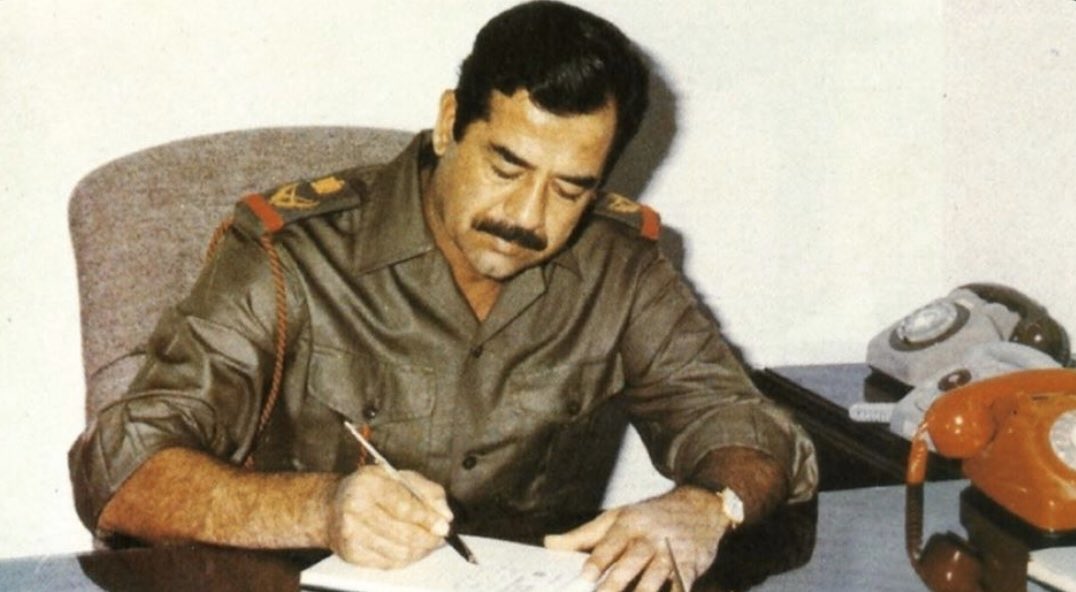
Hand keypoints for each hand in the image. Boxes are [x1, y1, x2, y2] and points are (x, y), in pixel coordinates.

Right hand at [328, 465, 452, 568]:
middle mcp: (355, 508)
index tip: (444, 526)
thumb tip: (445, 515)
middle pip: (402, 533)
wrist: (332, 507)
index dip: (427, 519)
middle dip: (428, 538)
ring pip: (398, 551)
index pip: (403, 506)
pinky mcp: (351, 554)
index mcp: (368, 483)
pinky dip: (407, 558)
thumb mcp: (398, 477)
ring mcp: (351, 533)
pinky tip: (412, 549)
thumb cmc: (371, 490)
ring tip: (429, 543)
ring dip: (420, 550)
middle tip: (441, 538)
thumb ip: (427, 491)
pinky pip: (389, 563)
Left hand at [544, 486, 728, 591]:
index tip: (580, 583)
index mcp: (627, 525)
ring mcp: (670, 553)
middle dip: (612, 587)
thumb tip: (549, 544)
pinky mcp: (690, 566)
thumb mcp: (616, 517)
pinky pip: (680, 585)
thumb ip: (583, 535)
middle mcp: (648, 539)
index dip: (593, 566)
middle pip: (627, 566)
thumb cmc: (649, 515)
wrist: (699, 505)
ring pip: (653, 579)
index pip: (606, 548)